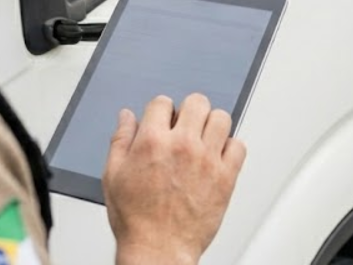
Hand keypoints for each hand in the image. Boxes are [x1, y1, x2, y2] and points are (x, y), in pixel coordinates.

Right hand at [104, 94, 246, 264]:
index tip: (163, 121)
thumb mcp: (113, 175)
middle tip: (185, 127)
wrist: (158, 250)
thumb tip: (127, 117)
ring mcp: (207, 160)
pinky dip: (231, 148)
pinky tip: (217, 157)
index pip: (163, 102)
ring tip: (203, 139)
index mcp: (152, 141)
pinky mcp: (226, 178)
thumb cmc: (136, 219)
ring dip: (212, 125)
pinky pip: (239, 147)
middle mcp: (182, 146)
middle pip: (197, 102)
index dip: (161, 111)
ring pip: (221, 118)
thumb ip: (120, 140)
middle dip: (189, 111)